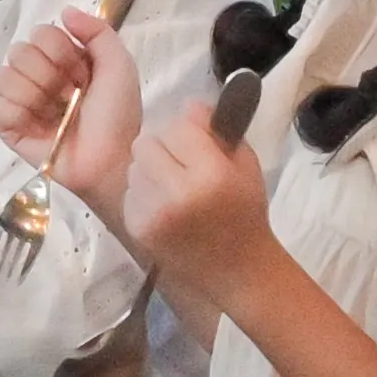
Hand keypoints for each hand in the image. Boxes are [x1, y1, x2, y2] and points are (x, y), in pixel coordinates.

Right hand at [0, 9, 149, 218]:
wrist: (111, 160)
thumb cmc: (118, 115)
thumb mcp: (119, 65)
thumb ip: (97, 31)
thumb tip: (65, 11)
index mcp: (63, 60)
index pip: (41, 33)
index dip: (60, 50)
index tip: (81, 72)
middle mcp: (39, 77)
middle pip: (19, 50)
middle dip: (48, 72)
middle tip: (70, 94)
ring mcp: (22, 103)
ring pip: (5, 75)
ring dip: (36, 92)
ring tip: (57, 111)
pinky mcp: (10, 129)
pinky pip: (1, 107)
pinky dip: (22, 113)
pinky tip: (42, 125)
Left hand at [119, 97, 287, 316]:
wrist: (237, 270)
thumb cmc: (245, 212)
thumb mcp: (245, 165)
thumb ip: (218, 130)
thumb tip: (188, 105)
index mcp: (211, 175)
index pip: (178, 126)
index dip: (189, 130)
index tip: (200, 142)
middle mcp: (177, 194)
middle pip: (147, 142)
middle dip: (164, 146)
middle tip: (182, 163)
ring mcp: (152, 213)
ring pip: (135, 165)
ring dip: (151, 168)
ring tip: (174, 186)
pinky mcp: (137, 228)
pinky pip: (131, 190)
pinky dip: (144, 192)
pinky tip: (164, 206)